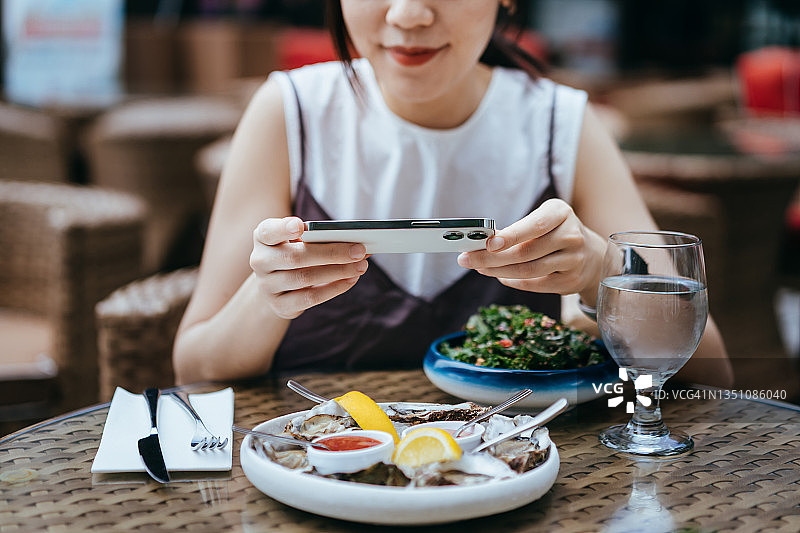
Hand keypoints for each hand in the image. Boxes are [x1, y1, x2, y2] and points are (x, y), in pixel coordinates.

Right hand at [250, 217, 368, 318]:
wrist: (275, 285)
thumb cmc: (294, 253)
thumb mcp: (298, 240)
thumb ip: (319, 236)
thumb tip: (356, 243)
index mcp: (263, 237)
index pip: (269, 231)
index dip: (283, 228)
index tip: (300, 226)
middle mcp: (260, 261)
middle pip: (296, 258)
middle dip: (332, 253)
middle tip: (359, 250)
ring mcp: (267, 286)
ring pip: (305, 278)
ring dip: (338, 272)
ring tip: (361, 266)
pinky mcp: (279, 305)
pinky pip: (310, 298)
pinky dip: (334, 288)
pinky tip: (351, 280)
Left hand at [457, 199, 604, 298]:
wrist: (590, 255)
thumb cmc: (555, 233)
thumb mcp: (543, 220)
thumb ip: (517, 229)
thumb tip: (480, 243)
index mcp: (561, 213)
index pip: (534, 225)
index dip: (510, 236)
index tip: (487, 243)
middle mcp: (571, 235)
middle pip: (526, 252)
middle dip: (491, 258)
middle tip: (467, 259)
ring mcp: (574, 260)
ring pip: (528, 270)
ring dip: (498, 271)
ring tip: (479, 268)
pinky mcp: (570, 280)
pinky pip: (534, 285)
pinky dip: (512, 282)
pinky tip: (499, 276)